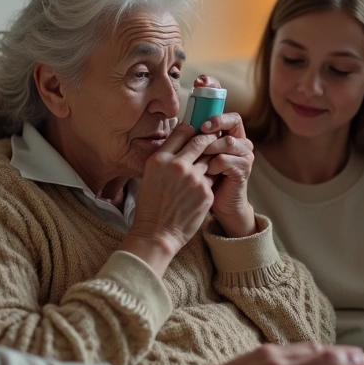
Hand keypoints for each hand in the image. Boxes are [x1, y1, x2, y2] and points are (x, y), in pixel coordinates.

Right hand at [120, 123, 216, 275]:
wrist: (157, 234)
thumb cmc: (151, 206)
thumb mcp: (150, 175)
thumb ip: (165, 158)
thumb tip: (179, 143)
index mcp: (160, 159)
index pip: (181, 132)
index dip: (190, 130)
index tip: (195, 131)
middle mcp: (177, 165)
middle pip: (200, 140)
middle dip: (208, 137)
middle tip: (212, 137)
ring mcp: (194, 179)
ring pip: (210, 158)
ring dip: (211, 158)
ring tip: (211, 160)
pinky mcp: (206, 192)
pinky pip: (213, 177)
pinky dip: (212, 177)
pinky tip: (207, 180)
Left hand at [193, 75, 256, 237]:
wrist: (216, 205)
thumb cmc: (201, 179)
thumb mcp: (193, 155)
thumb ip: (189, 137)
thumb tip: (175, 119)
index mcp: (225, 131)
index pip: (222, 106)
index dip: (214, 90)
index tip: (201, 81)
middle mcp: (238, 139)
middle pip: (232, 119)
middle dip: (216, 120)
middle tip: (202, 126)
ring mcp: (244, 153)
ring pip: (229, 141)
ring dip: (211, 148)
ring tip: (199, 158)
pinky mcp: (244, 169)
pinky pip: (228, 160)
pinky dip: (214, 165)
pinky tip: (206, 173)